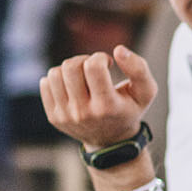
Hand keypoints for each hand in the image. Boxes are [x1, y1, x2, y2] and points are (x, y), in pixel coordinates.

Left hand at [40, 45, 155, 148]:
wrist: (110, 140)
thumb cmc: (128, 109)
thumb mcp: (145, 92)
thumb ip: (139, 68)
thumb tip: (118, 49)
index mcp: (107, 106)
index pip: (93, 67)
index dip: (100, 58)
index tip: (107, 64)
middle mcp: (84, 113)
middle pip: (71, 67)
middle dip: (83, 60)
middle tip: (92, 68)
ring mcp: (66, 116)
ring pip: (55, 73)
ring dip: (69, 69)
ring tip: (81, 76)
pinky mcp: (54, 117)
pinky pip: (45, 83)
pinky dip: (58, 79)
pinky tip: (71, 86)